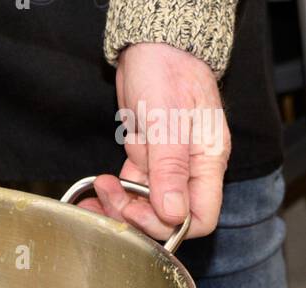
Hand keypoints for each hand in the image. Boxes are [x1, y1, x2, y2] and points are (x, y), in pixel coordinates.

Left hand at [86, 42, 230, 239]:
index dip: (171, 225)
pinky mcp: (148, 160)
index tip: (141, 211)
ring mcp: (169, 167)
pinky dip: (114, 193)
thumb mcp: (168, 120)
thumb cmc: (168, 70)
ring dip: (118, 206)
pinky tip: (97, 189)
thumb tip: (173, 213)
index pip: (201, 218)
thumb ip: (170, 169)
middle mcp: (191, 170)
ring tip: (99, 189)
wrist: (152, 45)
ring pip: (146, 207)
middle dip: (138, 215)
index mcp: (207, 162)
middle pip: (168, 218)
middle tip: (112, 199)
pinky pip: (131, 190)